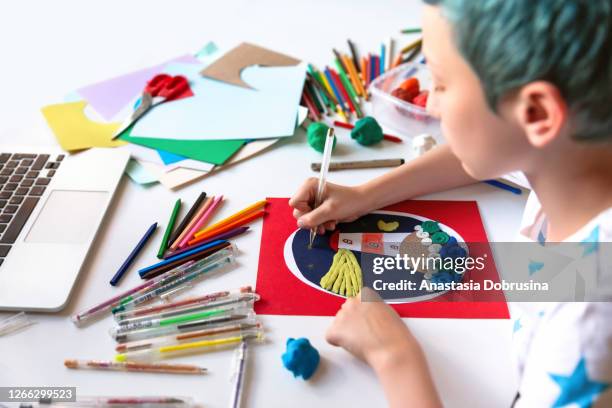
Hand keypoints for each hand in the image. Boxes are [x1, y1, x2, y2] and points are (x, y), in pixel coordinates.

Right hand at [289, 178, 369, 233]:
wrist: (362, 203)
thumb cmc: (349, 201)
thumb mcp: (330, 210)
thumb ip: (313, 218)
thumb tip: (300, 223)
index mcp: (310, 186)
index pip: (294, 203)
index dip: (303, 211)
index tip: (315, 213)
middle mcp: (310, 193)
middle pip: (299, 212)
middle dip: (312, 220)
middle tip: (323, 222)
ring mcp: (314, 201)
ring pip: (306, 218)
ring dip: (318, 224)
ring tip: (330, 223)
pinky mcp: (319, 208)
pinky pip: (313, 220)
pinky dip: (322, 224)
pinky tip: (331, 222)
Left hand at [326, 288, 441, 407]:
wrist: (392, 350)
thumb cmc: (395, 335)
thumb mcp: (388, 311)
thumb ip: (373, 308)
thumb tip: (367, 314)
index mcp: (365, 294)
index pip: (356, 302)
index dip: (361, 315)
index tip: (368, 323)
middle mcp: (352, 301)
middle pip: (346, 311)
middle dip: (351, 322)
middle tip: (364, 334)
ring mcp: (342, 315)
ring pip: (338, 324)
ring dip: (345, 332)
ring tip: (362, 342)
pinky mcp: (335, 330)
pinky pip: (330, 337)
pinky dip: (337, 343)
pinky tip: (352, 346)